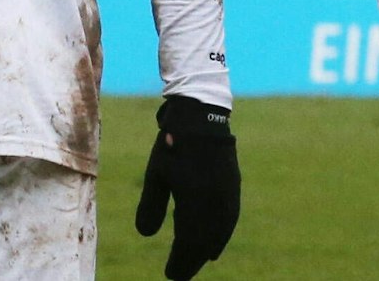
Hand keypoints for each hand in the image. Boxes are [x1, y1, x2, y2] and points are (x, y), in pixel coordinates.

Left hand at [135, 96, 239, 279]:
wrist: (202, 115)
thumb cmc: (172, 145)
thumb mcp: (156, 176)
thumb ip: (150, 207)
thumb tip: (145, 236)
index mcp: (196, 202)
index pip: (189, 243)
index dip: (180, 262)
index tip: (170, 276)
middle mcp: (215, 203)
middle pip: (205, 243)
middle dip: (192, 261)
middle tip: (180, 275)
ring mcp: (228, 195)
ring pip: (220, 233)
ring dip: (208, 249)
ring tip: (199, 261)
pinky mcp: (233, 186)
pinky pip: (229, 219)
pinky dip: (221, 235)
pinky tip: (216, 242)